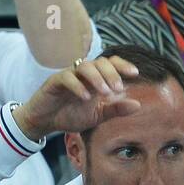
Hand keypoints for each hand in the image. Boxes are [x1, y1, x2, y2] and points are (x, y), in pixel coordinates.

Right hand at [12, 56, 140, 141]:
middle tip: (118, 88)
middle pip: (100, 62)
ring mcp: (69, 75)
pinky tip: (85, 98)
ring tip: (104, 93)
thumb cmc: (70, 116)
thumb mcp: (97, 116)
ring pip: (85, 66)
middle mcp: (83, 73)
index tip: (135, 74)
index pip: (111, 64)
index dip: (123, 65)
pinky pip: (67, 78)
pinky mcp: (55, 81)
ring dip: (97, 78)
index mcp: (95, 78)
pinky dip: (78, 87)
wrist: (45, 122)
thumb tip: (138, 105)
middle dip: (111, 74)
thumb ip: (115, 109)